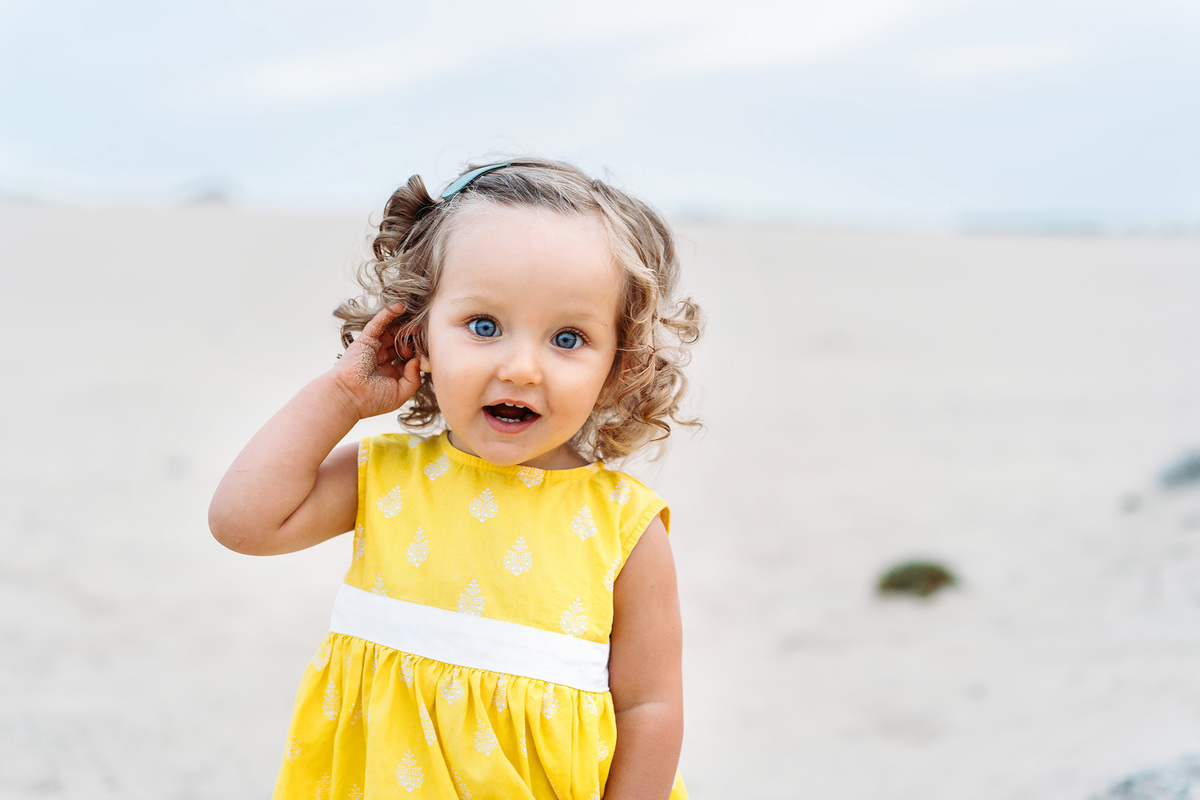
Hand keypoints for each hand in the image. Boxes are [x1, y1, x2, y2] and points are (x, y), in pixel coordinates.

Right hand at [331, 304, 422, 418]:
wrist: (348, 397)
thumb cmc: (372, 400)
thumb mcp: (400, 394)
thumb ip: (413, 379)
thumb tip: (417, 361)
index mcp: (391, 372)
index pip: (408, 357)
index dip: (419, 352)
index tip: (430, 348)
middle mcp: (382, 359)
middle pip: (401, 342)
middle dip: (413, 337)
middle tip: (425, 332)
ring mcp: (374, 348)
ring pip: (391, 331)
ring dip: (403, 324)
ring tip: (417, 319)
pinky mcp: (365, 340)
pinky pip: (378, 323)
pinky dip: (388, 314)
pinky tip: (400, 307)